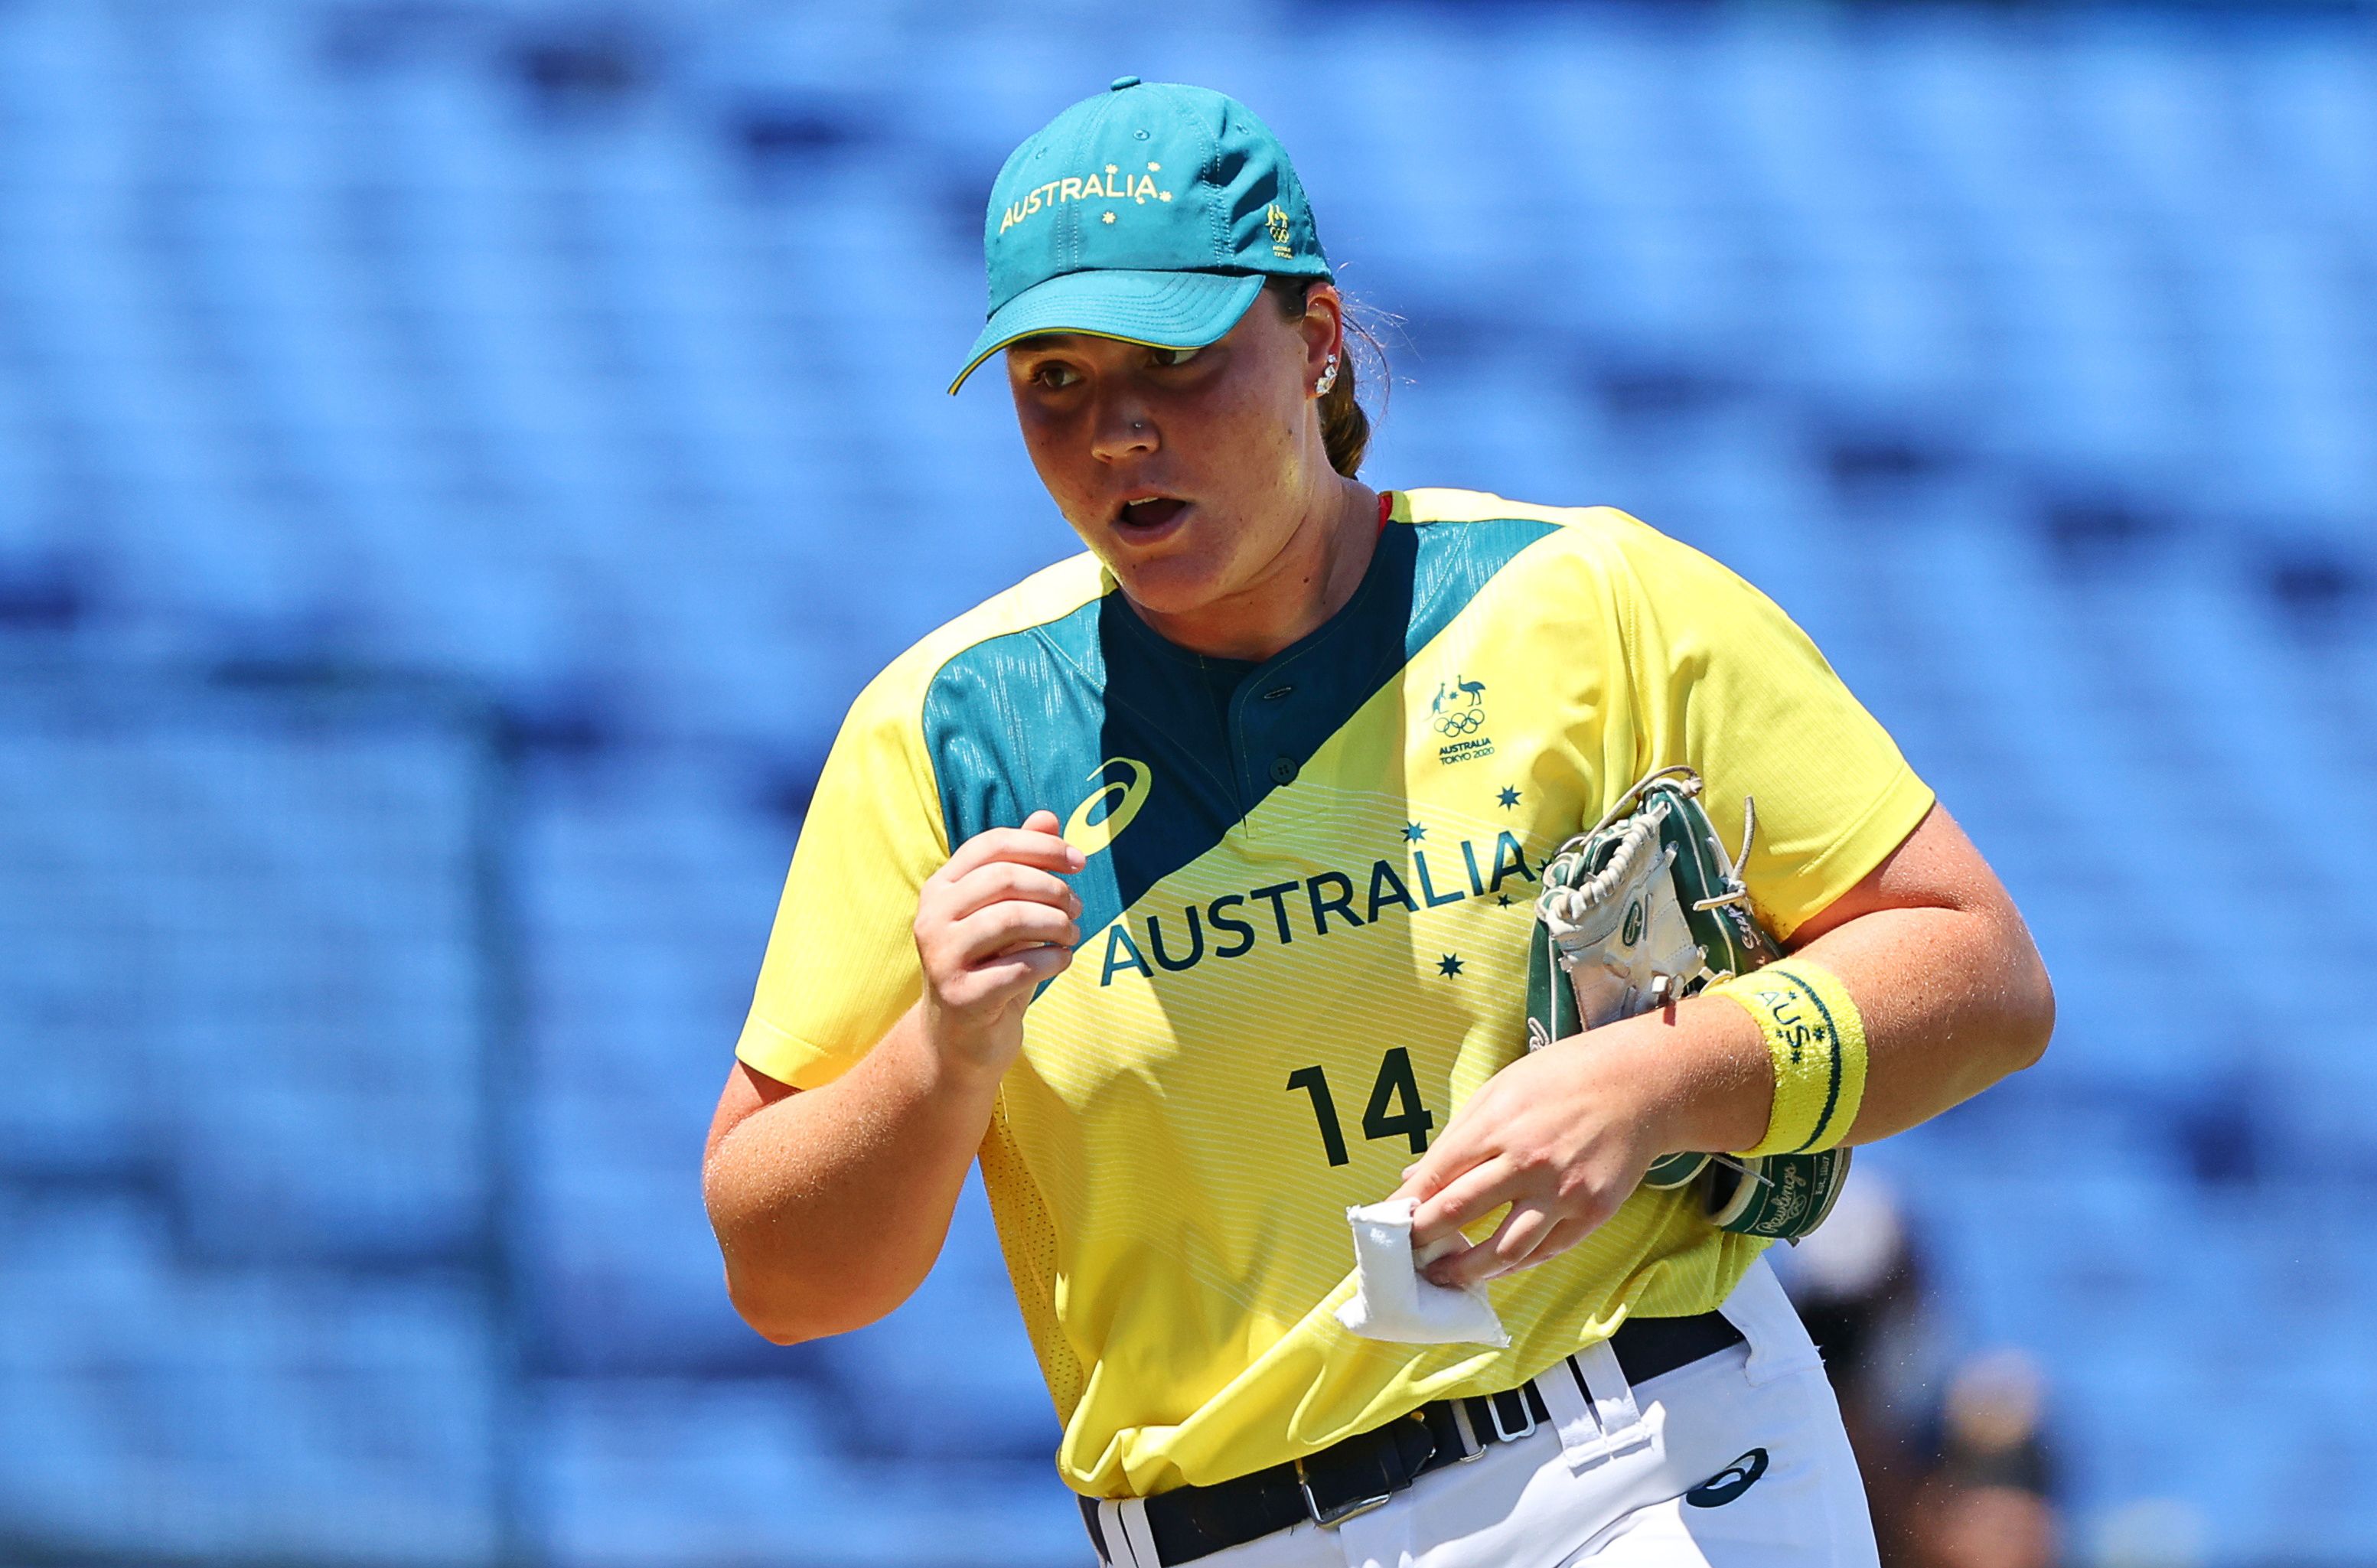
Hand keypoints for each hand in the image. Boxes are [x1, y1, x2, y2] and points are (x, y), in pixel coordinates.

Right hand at [913, 808, 1084, 1074]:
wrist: (963, 1035)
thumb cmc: (991, 963)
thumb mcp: (1006, 911)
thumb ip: (1022, 864)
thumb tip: (1048, 816)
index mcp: (941, 887)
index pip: (992, 845)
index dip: (1041, 846)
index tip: (1080, 862)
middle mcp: (932, 917)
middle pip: (1004, 878)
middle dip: (1054, 888)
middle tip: (1079, 907)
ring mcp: (941, 958)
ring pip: (1012, 919)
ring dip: (1057, 925)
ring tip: (1072, 935)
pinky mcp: (960, 996)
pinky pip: (1020, 966)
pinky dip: (1053, 959)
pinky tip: (1061, 960)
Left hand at [1393, 1026, 1678, 1288]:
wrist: (1640, 1085)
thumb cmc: (1563, 1080)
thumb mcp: (1500, 1091)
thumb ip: (1457, 1137)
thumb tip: (1416, 1178)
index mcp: (1498, 1126)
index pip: (1436, 1177)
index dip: (1405, 1207)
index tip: (1388, 1224)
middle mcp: (1528, 1162)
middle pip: (1458, 1213)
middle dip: (1423, 1239)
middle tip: (1407, 1254)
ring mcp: (1563, 1192)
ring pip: (1503, 1251)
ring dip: (1465, 1270)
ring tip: (1444, 1276)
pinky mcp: (1592, 1212)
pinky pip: (1545, 1252)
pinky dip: (1514, 1266)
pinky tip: (1493, 1268)